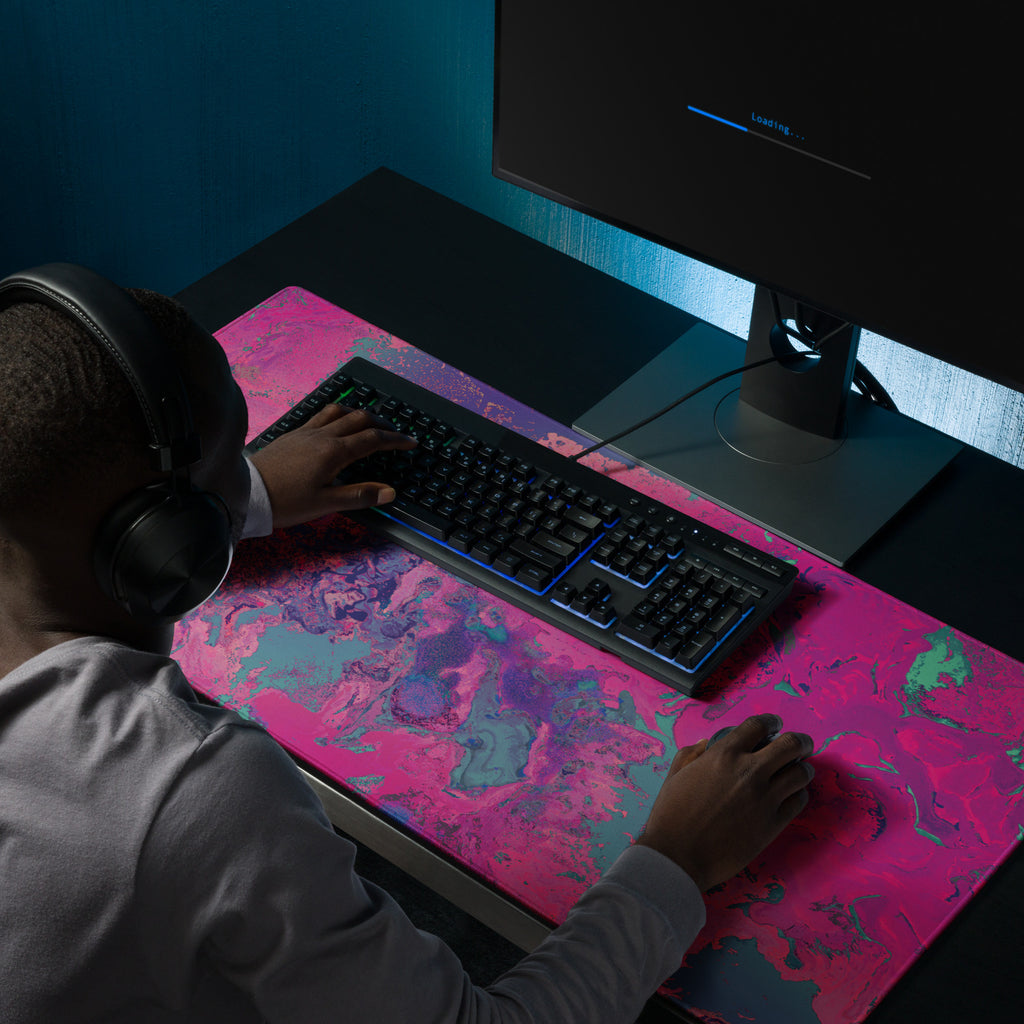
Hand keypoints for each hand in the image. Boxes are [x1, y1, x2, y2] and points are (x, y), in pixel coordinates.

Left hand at [249, 403, 416, 528]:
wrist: (247, 492)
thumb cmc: (285, 501)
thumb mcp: (326, 503)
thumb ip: (359, 495)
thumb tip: (389, 492)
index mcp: (334, 452)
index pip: (373, 439)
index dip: (395, 440)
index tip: (410, 442)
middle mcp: (322, 436)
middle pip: (359, 419)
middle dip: (382, 423)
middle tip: (396, 432)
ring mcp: (306, 432)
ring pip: (339, 412)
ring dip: (359, 413)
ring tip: (370, 421)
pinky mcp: (293, 434)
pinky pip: (321, 415)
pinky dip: (337, 414)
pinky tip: (336, 423)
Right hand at [636, 714, 813, 891]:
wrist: (678, 855)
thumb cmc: (671, 814)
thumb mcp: (675, 774)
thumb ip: (692, 754)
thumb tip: (707, 743)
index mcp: (724, 754)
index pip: (758, 725)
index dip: (770, 721)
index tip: (775, 725)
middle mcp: (749, 771)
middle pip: (790, 745)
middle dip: (800, 741)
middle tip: (801, 745)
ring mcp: (765, 798)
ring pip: (801, 773)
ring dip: (803, 768)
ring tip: (799, 770)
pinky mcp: (773, 824)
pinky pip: (798, 801)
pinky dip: (798, 794)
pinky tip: (792, 795)